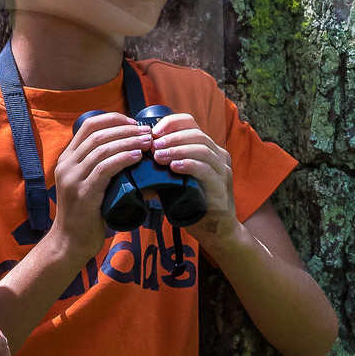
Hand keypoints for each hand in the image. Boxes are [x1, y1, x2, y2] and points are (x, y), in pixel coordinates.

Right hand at [50, 111, 151, 262]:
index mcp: (66, 159)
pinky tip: (136, 157)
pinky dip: (122, 159)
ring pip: (101, 149)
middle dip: (125, 129)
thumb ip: (102, 168)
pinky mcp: (82, 193)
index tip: (134, 123)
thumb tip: (133, 153)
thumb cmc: (85, 215)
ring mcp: (72, 179)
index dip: (113, 120)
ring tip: (147, 143)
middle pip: (97, 134)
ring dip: (127, 142)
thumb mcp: (89, 185)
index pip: (88, 126)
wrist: (69, 243)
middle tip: (147, 132)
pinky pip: (104, 168)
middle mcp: (66, 165)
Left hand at [149, 114, 237, 239]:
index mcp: (207, 149)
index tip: (152, 132)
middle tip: (152, 145)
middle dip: (171, 137)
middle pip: (196, 133)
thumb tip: (132, 166)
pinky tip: (174, 167)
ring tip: (158, 156)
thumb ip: (159, 173)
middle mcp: (218, 156)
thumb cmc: (192, 205)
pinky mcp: (221, 187)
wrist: (215, 232)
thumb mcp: (174, 183)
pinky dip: (189, 165)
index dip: (171, 123)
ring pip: (202, 149)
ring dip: (177, 149)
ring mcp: (222, 171)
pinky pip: (206, 170)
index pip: (191, 123)